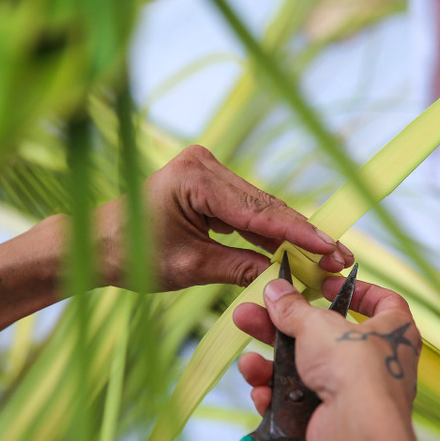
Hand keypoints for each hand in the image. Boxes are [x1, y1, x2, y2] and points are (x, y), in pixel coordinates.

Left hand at [95, 145, 352, 290]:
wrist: (97, 244)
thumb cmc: (132, 255)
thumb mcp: (189, 267)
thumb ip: (237, 268)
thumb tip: (281, 276)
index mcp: (195, 177)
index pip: (258, 210)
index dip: (299, 233)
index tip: (333, 249)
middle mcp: (204, 164)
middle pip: (265, 205)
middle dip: (302, 234)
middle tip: (341, 257)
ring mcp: (207, 170)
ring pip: (260, 207)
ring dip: (290, 233)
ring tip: (327, 256)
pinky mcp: (208, 182)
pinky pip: (246, 209)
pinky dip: (268, 231)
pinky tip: (296, 249)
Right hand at [232, 276, 420, 440]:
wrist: (356, 431)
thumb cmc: (354, 369)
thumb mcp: (317, 325)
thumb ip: (293, 308)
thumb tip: (275, 290)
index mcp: (392, 331)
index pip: (384, 302)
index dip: (357, 291)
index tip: (326, 285)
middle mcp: (377, 363)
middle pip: (323, 338)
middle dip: (281, 329)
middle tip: (250, 316)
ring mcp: (354, 394)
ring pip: (304, 373)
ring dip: (271, 367)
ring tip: (248, 364)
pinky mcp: (332, 420)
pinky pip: (300, 403)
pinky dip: (279, 399)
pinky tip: (262, 394)